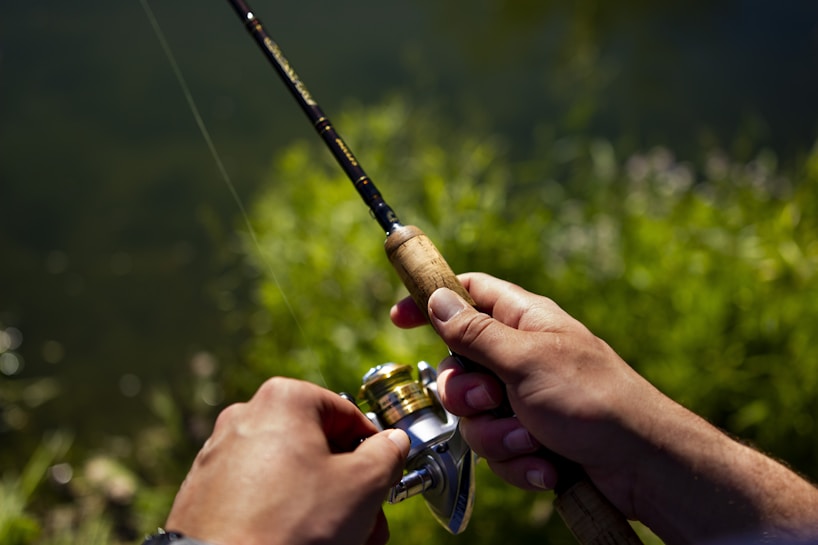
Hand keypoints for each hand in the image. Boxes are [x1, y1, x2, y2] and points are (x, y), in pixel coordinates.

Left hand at [165, 377, 409, 544]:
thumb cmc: (291, 525)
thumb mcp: (362, 485)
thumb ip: (387, 455)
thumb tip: (393, 443)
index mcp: (285, 400)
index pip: (349, 416)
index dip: (374, 450)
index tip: (385, 478)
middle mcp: (246, 417)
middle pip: (319, 448)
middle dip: (350, 488)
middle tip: (368, 521)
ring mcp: (220, 453)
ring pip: (291, 474)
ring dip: (322, 504)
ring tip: (342, 539)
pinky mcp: (205, 490)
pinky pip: (260, 494)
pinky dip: (285, 513)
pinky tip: (302, 540)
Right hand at [391, 272, 817, 543]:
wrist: (641, 465)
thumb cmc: (592, 398)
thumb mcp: (526, 360)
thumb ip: (475, 333)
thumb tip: (436, 298)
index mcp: (523, 321)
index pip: (468, 295)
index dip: (432, 302)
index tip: (398, 318)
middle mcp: (520, 356)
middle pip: (458, 366)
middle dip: (467, 395)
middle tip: (491, 399)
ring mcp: (525, 398)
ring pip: (475, 416)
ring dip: (498, 435)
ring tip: (532, 439)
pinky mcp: (532, 436)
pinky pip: (499, 448)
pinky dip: (519, 460)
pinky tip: (547, 464)